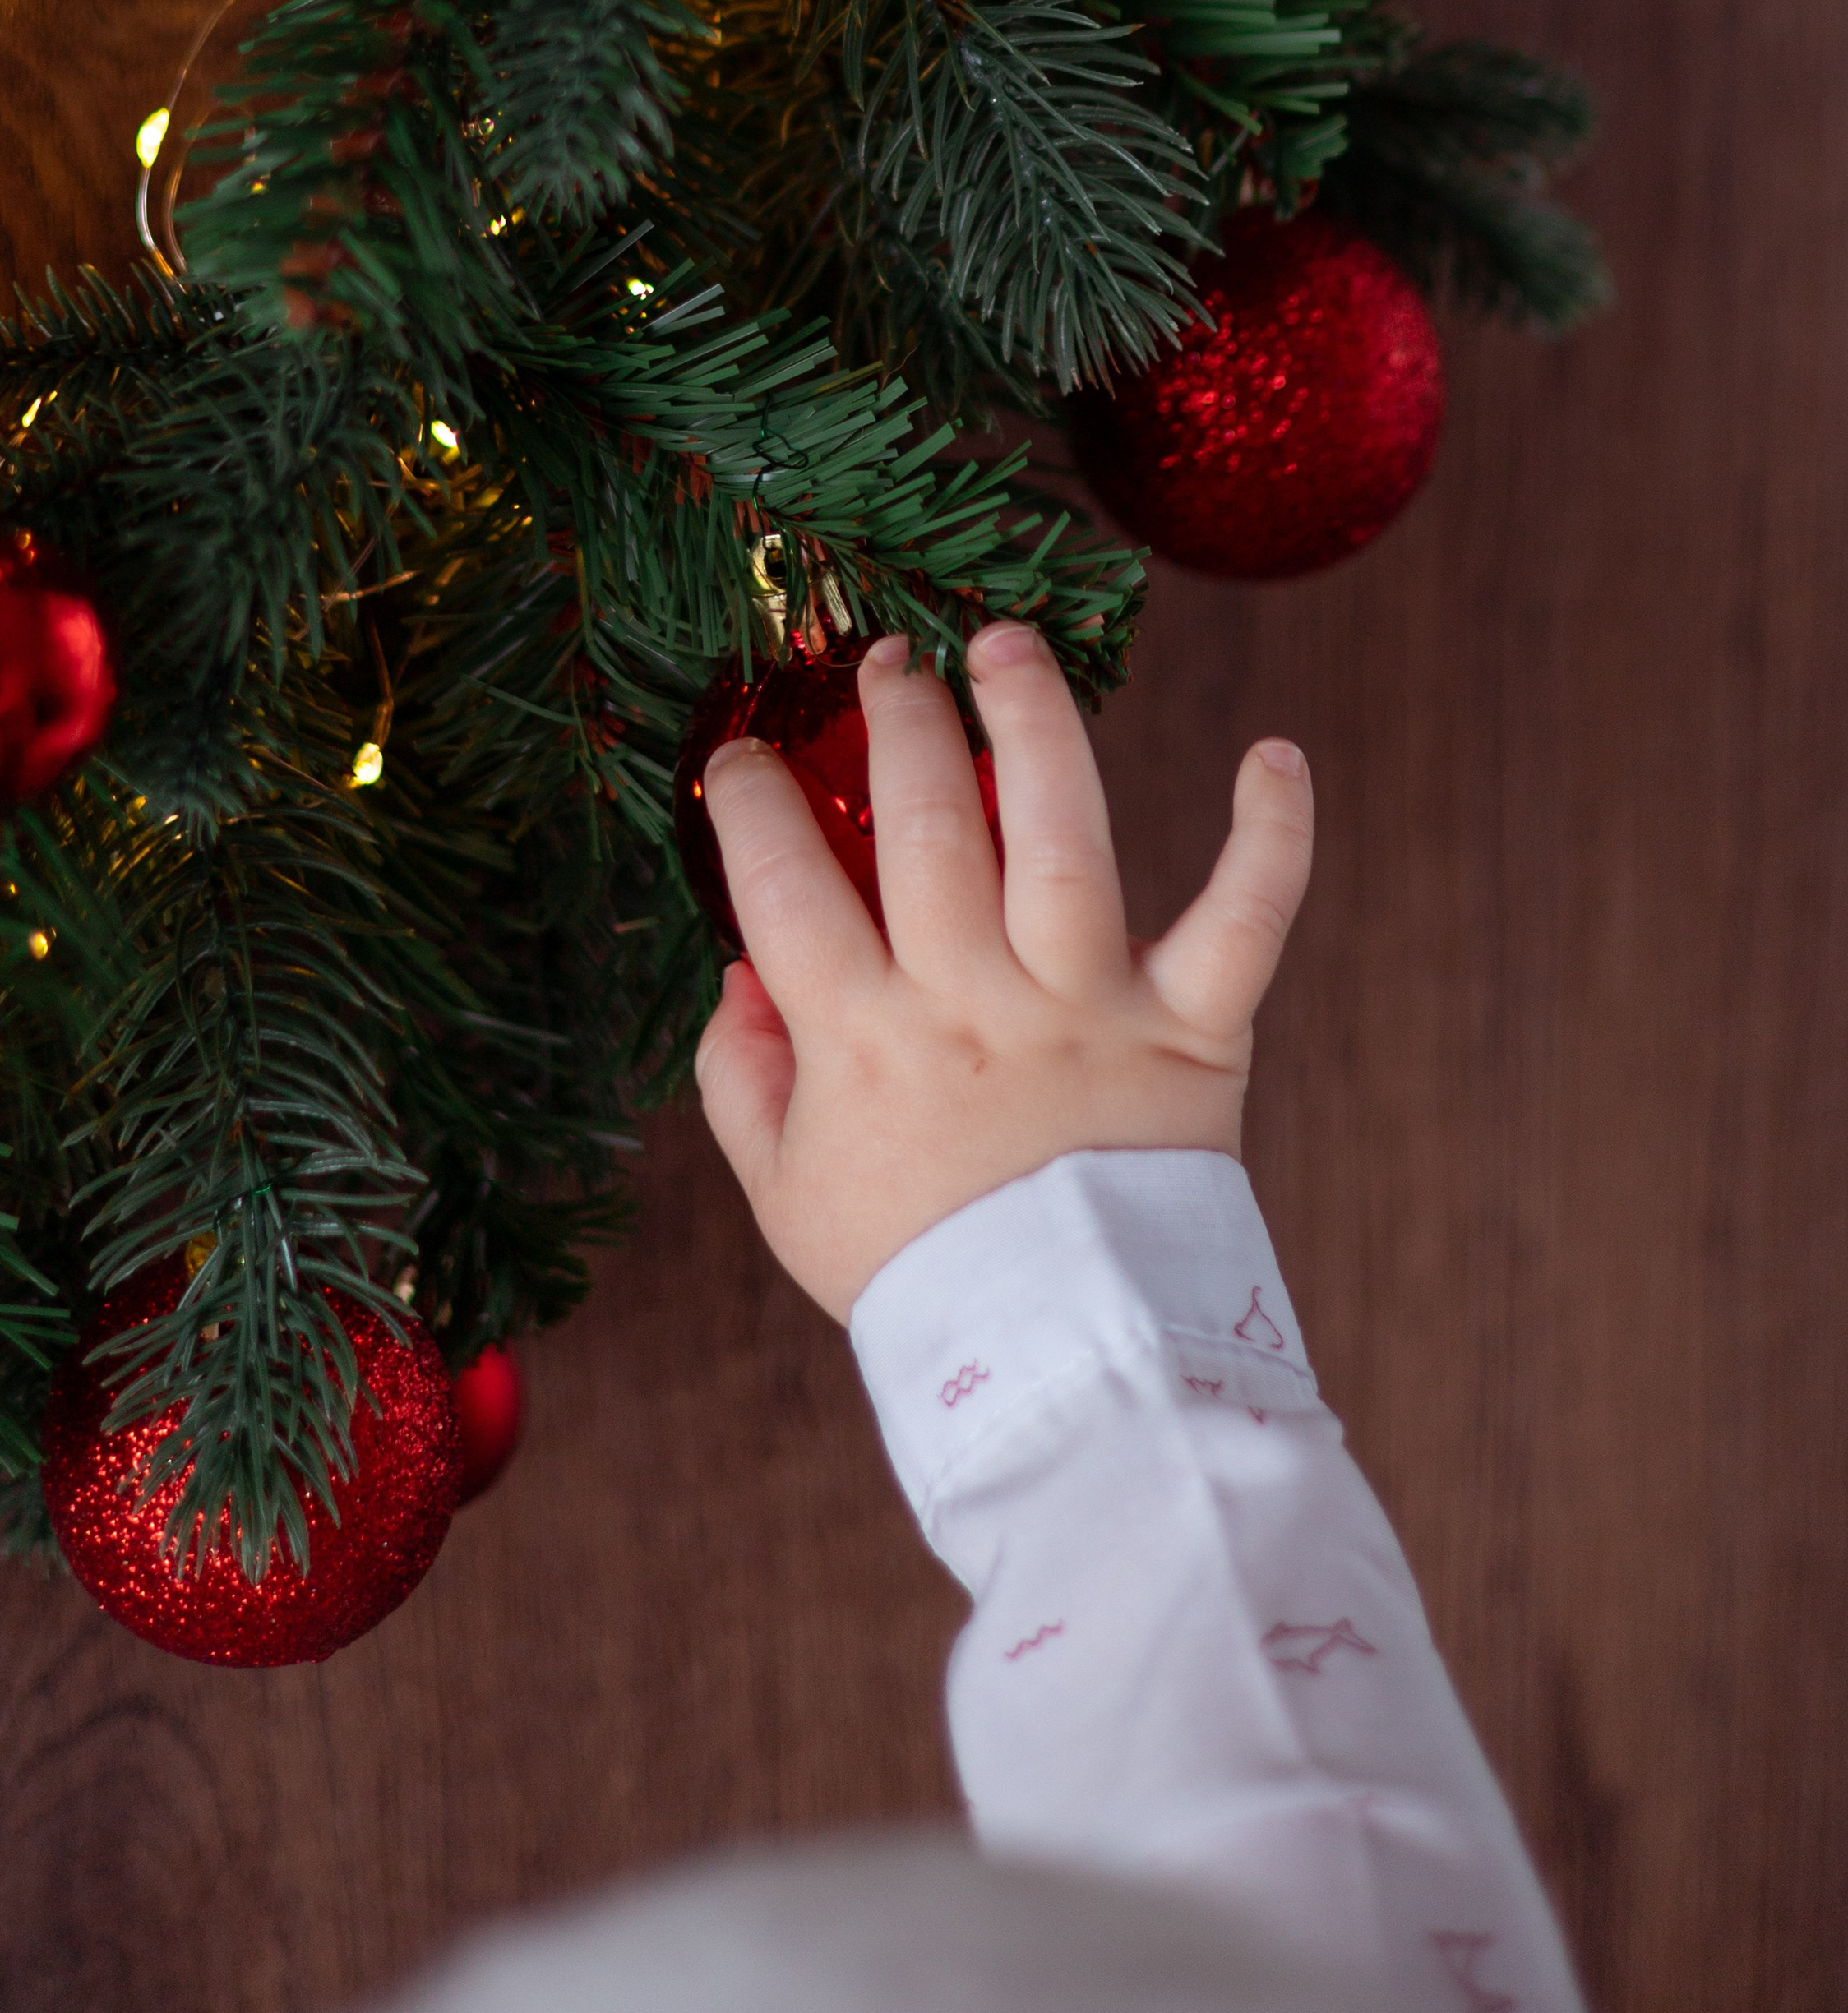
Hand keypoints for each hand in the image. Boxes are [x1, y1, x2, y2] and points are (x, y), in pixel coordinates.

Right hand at [693, 624, 1313, 1322]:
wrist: (1065, 1370)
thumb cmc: (919, 1274)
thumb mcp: (786, 1194)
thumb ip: (744, 1080)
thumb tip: (740, 976)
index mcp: (863, 1040)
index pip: (782, 886)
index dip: (750, 804)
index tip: (742, 757)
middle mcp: (972, 1003)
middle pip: (918, 825)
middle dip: (893, 722)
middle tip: (885, 662)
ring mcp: (1088, 1007)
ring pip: (1058, 832)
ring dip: (1031, 720)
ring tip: (1005, 642)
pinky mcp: (1196, 1030)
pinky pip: (1243, 918)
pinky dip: (1271, 835)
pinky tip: (1274, 753)